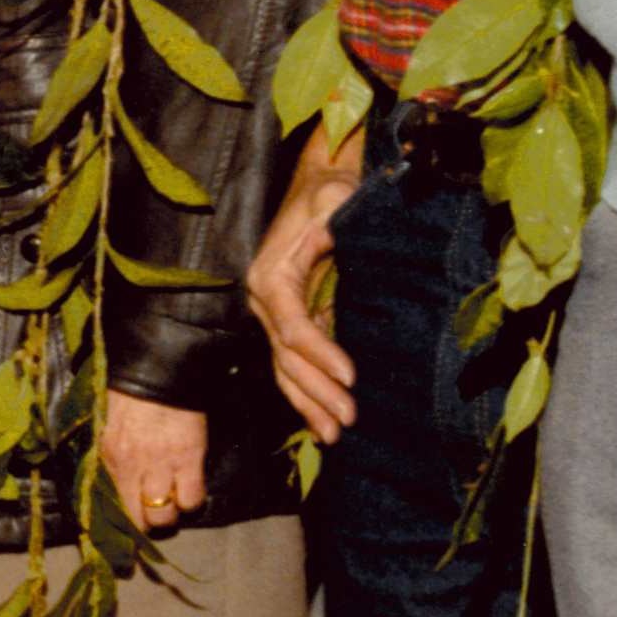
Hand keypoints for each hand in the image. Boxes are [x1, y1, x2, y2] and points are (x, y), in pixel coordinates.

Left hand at [96, 389, 209, 534]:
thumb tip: (109, 482)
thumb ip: (107, 455)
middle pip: (141, 520)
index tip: (131, 532)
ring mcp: (163, 464)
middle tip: (155, 518)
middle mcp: (133, 467)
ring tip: (173, 504)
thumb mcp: (105, 426)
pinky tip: (189, 489)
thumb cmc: (129, 394)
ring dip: (171, 515)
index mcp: (109, 457)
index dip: (124, 527)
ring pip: (167, 516)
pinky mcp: (190, 457)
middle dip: (149, 525)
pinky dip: (193, 500)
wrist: (159, 369)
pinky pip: (194, 498)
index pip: (112, 509)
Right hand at [244, 123, 370, 444]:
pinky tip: (324, 421)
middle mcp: (264, 300)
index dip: (320, 353)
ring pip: (285, 368)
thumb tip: (342, 248)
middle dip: (317, 391)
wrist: (319, 183)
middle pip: (287, 357)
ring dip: (308, 403)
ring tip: (334, 434)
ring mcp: (274, 314)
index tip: (352, 376)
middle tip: (349, 418)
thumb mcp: (334, 200)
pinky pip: (293, 364)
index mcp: (271, 275)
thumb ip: (336, 222)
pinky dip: (307, 393)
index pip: (292, 325)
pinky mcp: (290, 319)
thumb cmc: (329, 191)